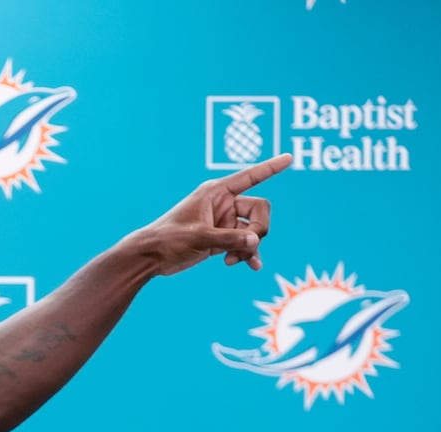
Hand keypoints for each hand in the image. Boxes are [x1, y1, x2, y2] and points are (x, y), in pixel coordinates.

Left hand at [138, 153, 291, 275]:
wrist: (150, 257)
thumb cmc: (168, 239)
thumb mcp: (199, 237)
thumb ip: (229, 239)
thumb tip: (255, 242)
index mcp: (216, 192)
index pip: (249, 176)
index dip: (270, 168)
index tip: (289, 157)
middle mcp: (223, 204)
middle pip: (260, 210)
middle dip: (259, 229)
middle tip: (247, 244)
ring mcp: (224, 222)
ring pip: (254, 230)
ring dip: (250, 247)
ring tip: (233, 261)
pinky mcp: (221, 239)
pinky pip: (245, 244)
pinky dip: (248, 254)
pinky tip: (252, 266)